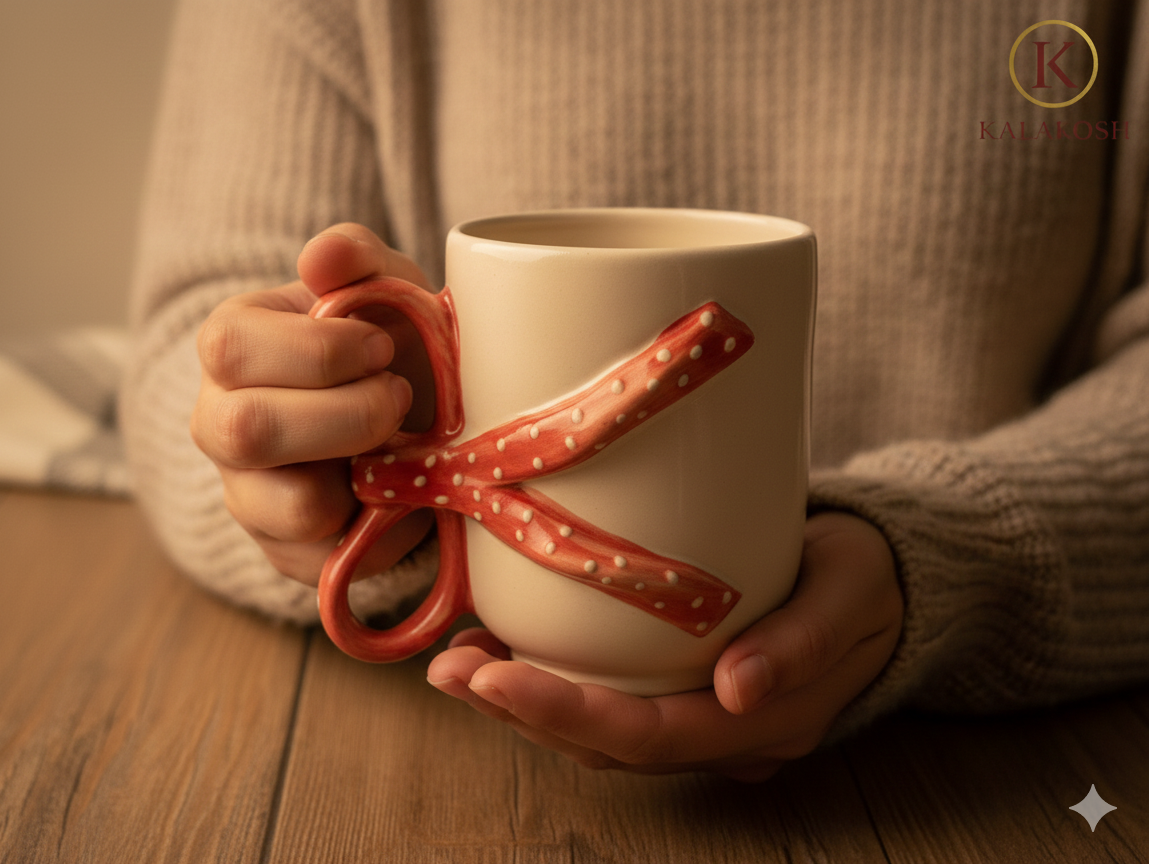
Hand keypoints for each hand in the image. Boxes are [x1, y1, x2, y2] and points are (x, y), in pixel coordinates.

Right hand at [191, 223, 435, 584]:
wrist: (408, 422)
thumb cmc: (385, 345)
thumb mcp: (383, 290)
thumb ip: (358, 258)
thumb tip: (323, 257)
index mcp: (231, 348)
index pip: (233, 348)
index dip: (320, 350)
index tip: (383, 346)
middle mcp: (220, 424)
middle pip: (246, 430)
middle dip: (346, 415)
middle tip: (399, 397)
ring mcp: (248, 494)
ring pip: (288, 507)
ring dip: (364, 476)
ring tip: (398, 448)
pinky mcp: (286, 552)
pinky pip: (327, 558)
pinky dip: (382, 528)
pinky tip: (398, 493)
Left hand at [426, 512, 901, 780]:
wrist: (886, 583)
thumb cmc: (867, 577)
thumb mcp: (850, 591)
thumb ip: (803, 640)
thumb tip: (737, 687)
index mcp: (763, 720)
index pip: (647, 735)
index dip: (563, 713)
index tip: (492, 675)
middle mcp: (722, 734)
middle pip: (606, 743)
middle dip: (519, 710)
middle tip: (449, 667)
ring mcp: (702, 718)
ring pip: (598, 731)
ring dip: (522, 703)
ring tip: (457, 663)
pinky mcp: (686, 689)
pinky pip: (610, 702)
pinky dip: (551, 683)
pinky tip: (506, 650)